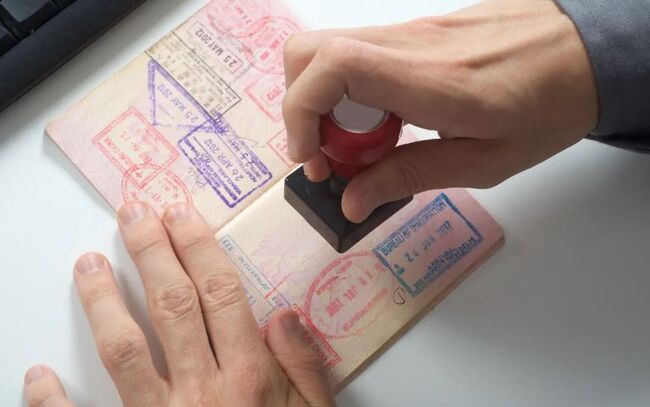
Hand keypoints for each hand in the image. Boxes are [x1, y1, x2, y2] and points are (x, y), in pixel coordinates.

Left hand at [24, 202, 334, 406]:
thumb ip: (306, 368)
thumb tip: (283, 314)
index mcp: (250, 378)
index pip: (221, 294)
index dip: (199, 247)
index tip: (180, 213)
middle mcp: (203, 391)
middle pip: (173, 305)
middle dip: (153, 252)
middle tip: (135, 212)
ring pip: (125, 349)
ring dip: (104, 301)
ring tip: (90, 262)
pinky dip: (54, 404)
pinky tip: (36, 377)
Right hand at [282, 0, 597, 221]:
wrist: (582, 53)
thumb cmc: (546, 108)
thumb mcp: (483, 161)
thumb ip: (410, 176)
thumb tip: (353, 200)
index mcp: (428, 80)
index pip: (331, 68)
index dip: (300, 112)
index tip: (310, 156)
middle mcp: (407, 45)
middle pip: (308, 52)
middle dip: (302, 111)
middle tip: (331, 155)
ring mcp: (407, 32)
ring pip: (326, 52)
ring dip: (324, 103)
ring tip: (360, 144)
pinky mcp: (411, 32)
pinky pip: (356, 55)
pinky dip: (348, 92)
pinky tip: (383, 122)